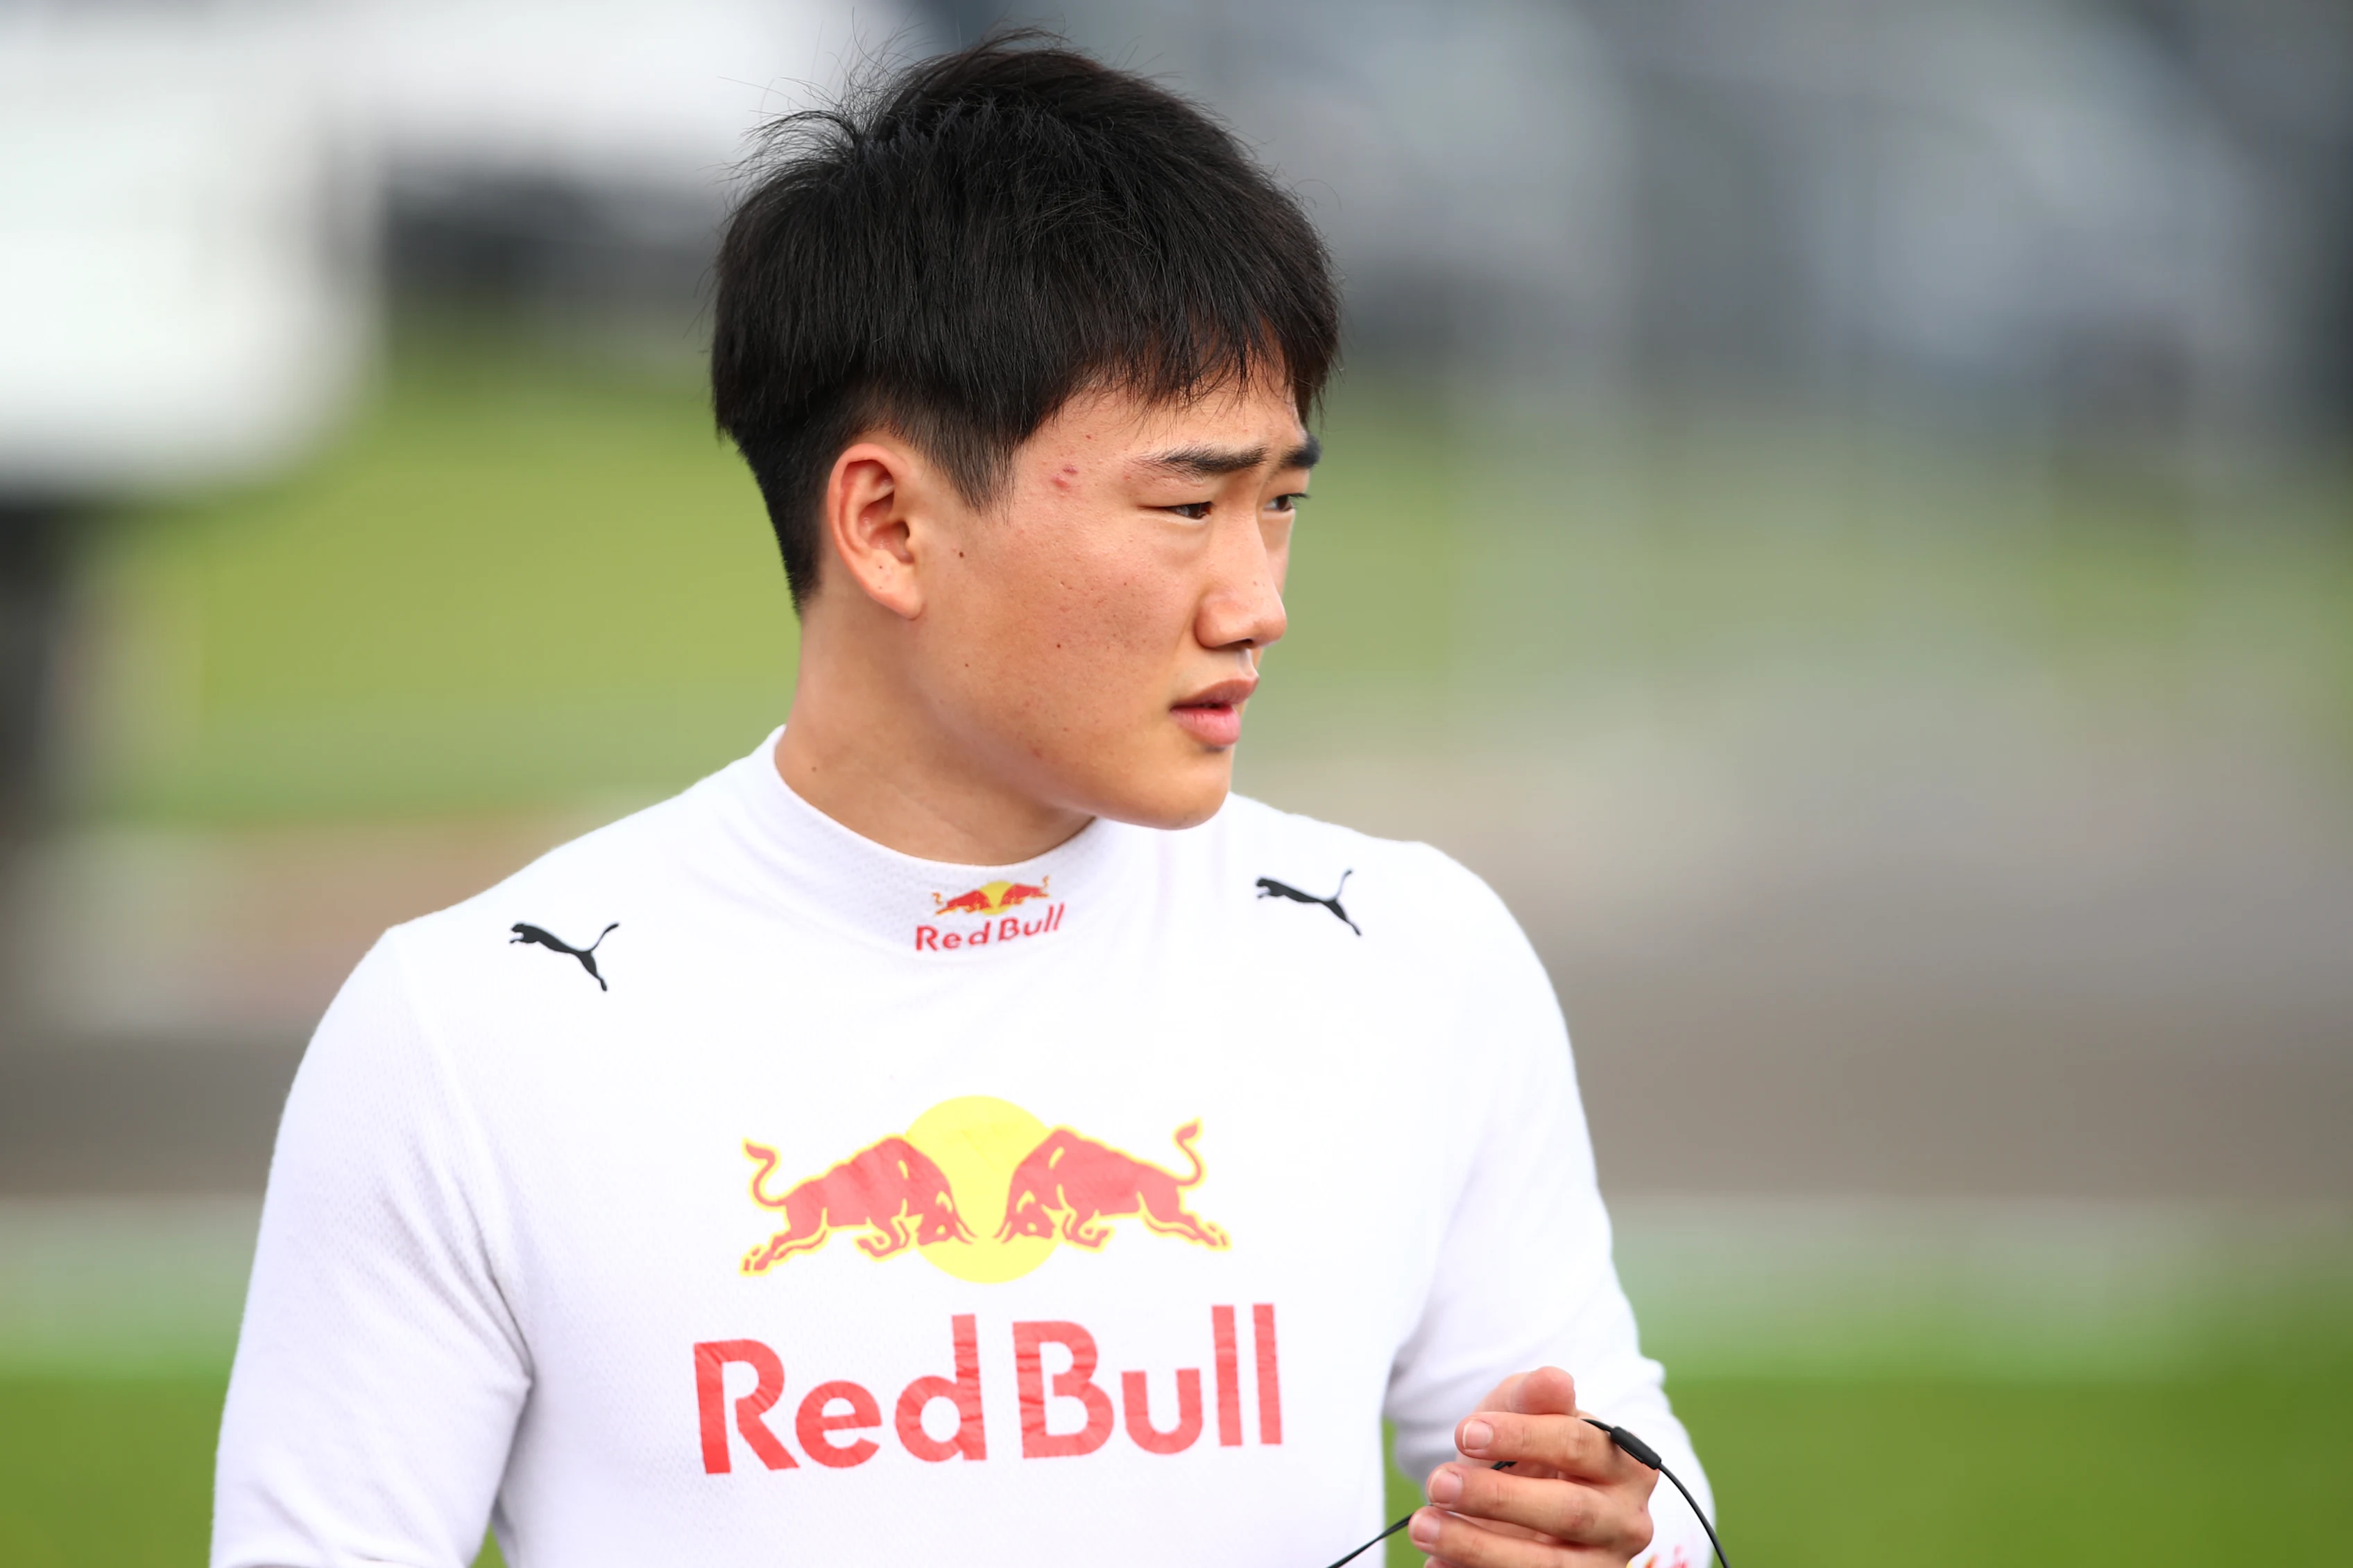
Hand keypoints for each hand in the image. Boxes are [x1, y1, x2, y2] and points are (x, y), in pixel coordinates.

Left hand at [1409, 1367, 1655, 1566]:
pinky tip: (1437, 1563)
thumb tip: (1555, 1380)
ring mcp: (1602, 1566)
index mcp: (1625, 1465)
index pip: (1577, 1445)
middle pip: (1569, 1511)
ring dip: (1477, 1547)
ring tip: (1423, 1526)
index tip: (1465, 1433)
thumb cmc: (1530, 1452)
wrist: (1523, 1502)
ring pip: (1547, 1566)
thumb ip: (1535, 1397)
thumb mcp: (1525, 1415)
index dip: (1521, 1437)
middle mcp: (1626, 1521)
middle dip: (1496, 1498)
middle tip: (1437, 1484)